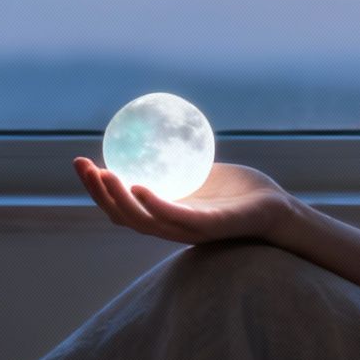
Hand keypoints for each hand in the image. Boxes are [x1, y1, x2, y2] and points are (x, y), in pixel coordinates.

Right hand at [73, 158, 296, 245]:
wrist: (277, 209)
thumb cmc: (240, 192)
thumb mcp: (201, 170)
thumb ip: (178, 159)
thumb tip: (157, 128)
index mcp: (165, 215)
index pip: (121, 207)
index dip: (97, 189)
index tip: (82, 163)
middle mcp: (171, 228)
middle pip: (123, 215)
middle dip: (97, 192)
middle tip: (83, 165)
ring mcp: (190, 231)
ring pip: (143, 220)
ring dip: (118, 199)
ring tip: (105, 174)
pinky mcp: (212, 228)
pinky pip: (177, 218)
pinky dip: (155, 205)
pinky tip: (139, 187)